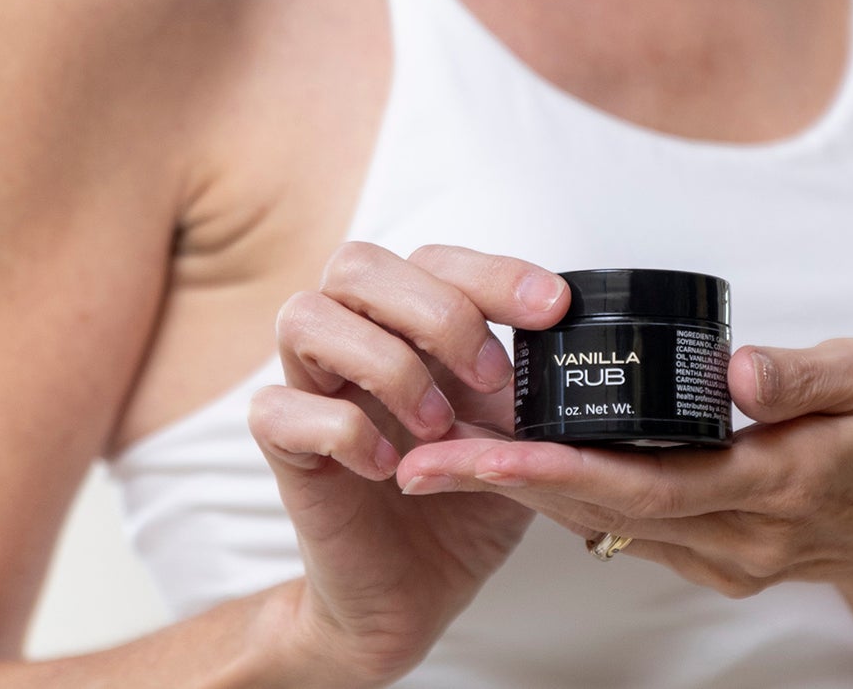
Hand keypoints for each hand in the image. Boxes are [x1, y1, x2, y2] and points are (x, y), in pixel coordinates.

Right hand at [247, 241, 568, 685]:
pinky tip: (390, 467)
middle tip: (488, 375)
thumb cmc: (464, 495)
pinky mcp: (283, 446)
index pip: (436, 258)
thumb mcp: (517, 433)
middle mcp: (352, 335)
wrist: (414, 593)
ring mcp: (310, 386)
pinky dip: (343, 429)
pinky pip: (279, 408)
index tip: (552, 307)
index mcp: (408, 319)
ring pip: (306, 317)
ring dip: (384, 364)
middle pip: (357, 264)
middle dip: (435, 310)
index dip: (494, 273)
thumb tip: (573, 335)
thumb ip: (531, 382)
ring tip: (437, 425)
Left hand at [381, 335, 852, 603]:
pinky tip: (522, 471)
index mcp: (773, 485)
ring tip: (444, 457)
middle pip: (603, 514)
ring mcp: (724, 557)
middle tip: (420, 458)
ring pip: (606, 528)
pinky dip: (570, 503)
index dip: (557, 469)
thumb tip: (734, 371)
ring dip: (524, 499)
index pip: (645, 482)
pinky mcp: (716, 558)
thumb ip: (807, 375)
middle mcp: (737, 536)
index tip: (483, 450)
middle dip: (506, 486)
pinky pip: (629, 532)